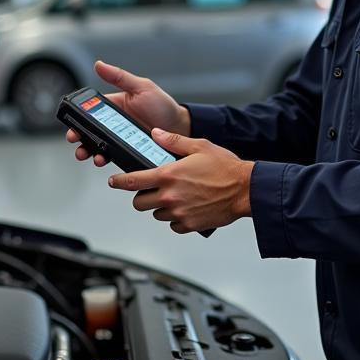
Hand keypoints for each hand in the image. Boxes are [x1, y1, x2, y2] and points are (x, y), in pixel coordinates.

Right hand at [66, 60, 190, 165]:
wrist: (180, 128)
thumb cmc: (163, 106)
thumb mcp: (141, 87)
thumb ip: (120, 77)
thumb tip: (99, 65)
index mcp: (114, 106)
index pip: (90, 112)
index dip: (77, 117)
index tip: (71, 122)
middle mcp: (114, 124)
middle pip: (89, 131)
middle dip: (78, 137)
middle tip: (75, 140)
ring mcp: (120, 139)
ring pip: (97, 146)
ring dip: (88, 150)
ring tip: (88, 154)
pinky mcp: (126, 151)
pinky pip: (111, 156)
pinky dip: (104, 159)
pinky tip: (102, 159)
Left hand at [108, 128, 252, 233]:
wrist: (245, 190)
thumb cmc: (225, 168)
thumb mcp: (199, 146)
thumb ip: (173, 141)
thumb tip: (155, 134)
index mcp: (168, 175)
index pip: (133, 181)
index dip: (119, 182)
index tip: (114, 181)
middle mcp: (170, 196)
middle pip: (139, 203)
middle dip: (142, 196)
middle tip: (152, 189)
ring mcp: (178, 213)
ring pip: (156, 214)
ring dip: (160, 206)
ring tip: (176, 196)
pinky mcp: (188, 225)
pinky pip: (172, 225)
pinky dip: (175, 218)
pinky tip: (187, 207)